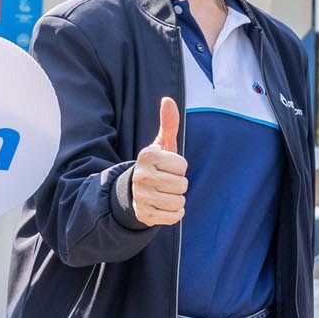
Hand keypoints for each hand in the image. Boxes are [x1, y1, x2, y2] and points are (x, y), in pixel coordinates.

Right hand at [130, 97, 188, 226]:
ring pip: (179, 202)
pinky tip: (163, 206)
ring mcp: (141, 197)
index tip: (167, 167)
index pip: (183, 166)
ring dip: (177, 200)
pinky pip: (174, 217)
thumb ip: (168, 123)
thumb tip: (168, 100)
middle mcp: (141, 176)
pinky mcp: (144, 215)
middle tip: (166, 181)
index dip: (179, 167)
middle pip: (182, 185)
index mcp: (147, 156)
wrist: (135, 191)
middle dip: (179, 184)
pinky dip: (174, 214)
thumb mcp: (162, 144)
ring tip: (165, 193)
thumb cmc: (156, 165)